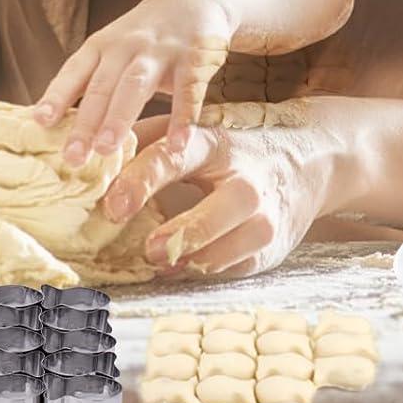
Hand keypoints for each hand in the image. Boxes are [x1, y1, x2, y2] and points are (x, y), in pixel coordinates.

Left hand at [32, 0, 233, 165]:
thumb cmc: (144, 37)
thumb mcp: (112, 49)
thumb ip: (88, 82)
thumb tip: (48, 123)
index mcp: (102, 46)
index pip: (74, 72)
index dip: (57, 96)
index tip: (40, 122)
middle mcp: (127, 45)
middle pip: (102, 85)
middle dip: (86, 121)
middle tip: (72, 157)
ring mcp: (161, 51)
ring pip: (135, 84)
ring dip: (119, 117)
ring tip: (107, 150)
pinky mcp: (194, 57)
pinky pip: (187, 90)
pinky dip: (182, 118)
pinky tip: (176, 145)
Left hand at [99, 106, 346, 278]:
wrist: (307, 162)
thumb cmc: (232, 148)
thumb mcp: (196, 132)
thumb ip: (149, 139)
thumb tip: (95, 151)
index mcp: (215, 144)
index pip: (176, 156)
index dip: (142, 180)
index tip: (112, 205)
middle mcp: (245, 180)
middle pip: (216, 211)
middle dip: (180, 233)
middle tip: (145, 249)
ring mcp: (263, 217)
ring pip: (228, 249)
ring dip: (189, 259)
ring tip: (159, 259)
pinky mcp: (271, 247)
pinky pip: (234, 268)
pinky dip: (206, 270)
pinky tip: (184, 265)